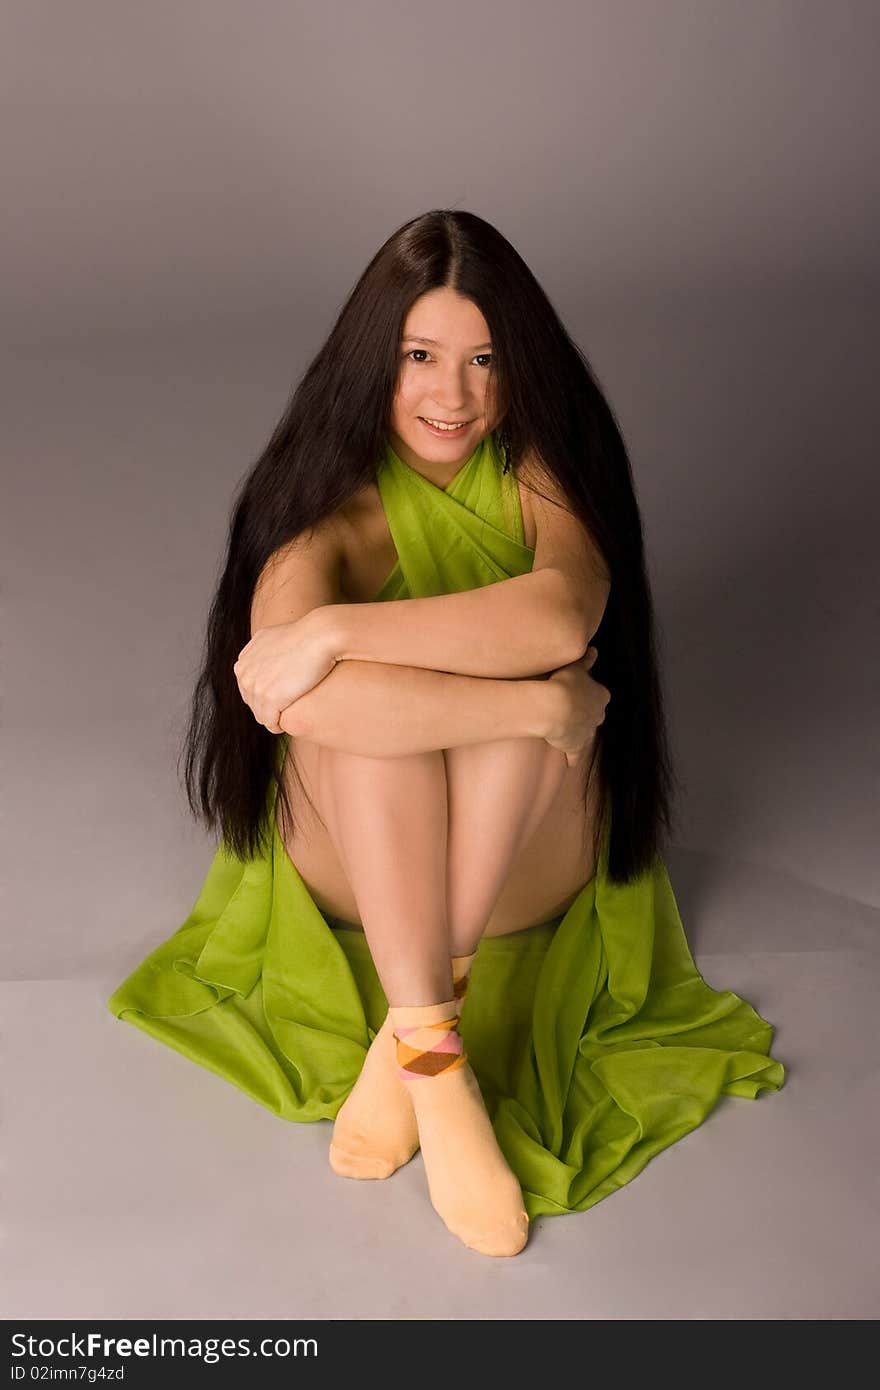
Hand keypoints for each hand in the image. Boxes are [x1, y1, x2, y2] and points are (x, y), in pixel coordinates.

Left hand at [233, 609, 338, 733]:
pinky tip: (288, 723)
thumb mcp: (273, 637)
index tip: (282, 698)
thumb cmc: (305, 636)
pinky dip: (278, 726)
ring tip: (289, 716)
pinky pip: (270, 722)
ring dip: (274, 719)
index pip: (248, 690)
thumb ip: (262, 651)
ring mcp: (256, 686)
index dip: (264, 696)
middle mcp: (244, 673)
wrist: (320, 636)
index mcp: (243, 661)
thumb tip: (264, 659)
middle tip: (287, 709)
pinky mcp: (270, 698)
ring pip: (260, 715)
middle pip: (253, 703)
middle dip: (268, 708)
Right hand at [545, 646, 609, 767]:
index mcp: (601, 696)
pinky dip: (573, 759)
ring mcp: (586, 732)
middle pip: (595, 715)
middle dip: (587, 714)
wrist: (554, 707)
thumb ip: (586, 659)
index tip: (579, 692)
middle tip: (575, 711)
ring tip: (571, 732)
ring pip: (586, 734)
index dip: (589, 693)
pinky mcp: (575, 746)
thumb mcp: (576, 667)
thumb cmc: (565, 683)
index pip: (599, 695)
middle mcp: (597, 715)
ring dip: (580, 733)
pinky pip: (575, 755)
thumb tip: (594, 649)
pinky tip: (571, 764)